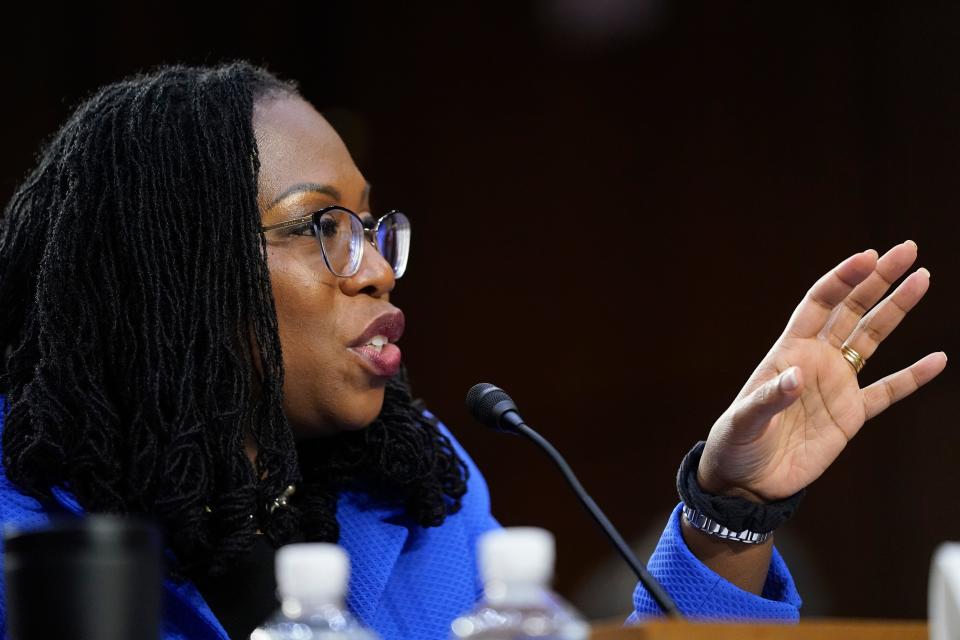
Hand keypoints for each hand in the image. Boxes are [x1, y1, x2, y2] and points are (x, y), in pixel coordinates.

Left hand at [698, 241, 946, 501]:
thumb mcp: (744, 420)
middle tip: (907, 249)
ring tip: (922, 278)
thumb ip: (768, 398)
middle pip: (852, 310)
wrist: (747, 480)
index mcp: (788, 352)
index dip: (842, 279)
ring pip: (872, 339)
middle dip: (877, 279)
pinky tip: (938, 359)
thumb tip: (797, 376)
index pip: (820, 304)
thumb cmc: (735, 443)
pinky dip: (912, 377)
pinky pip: (887, 391)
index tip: (868, 257)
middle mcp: (816, 361)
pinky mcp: (850, 416)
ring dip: (896, 309)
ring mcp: (836, 385)